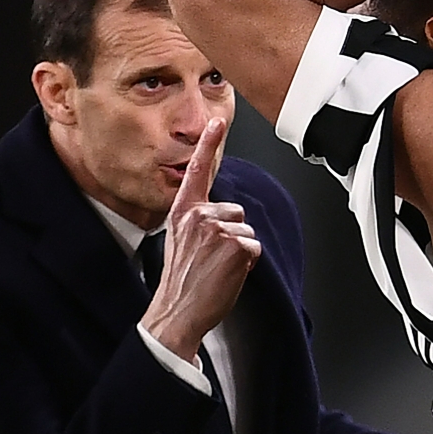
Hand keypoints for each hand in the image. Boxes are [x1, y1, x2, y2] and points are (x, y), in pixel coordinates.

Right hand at [140, 117, 261, 360]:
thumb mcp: (182, 242)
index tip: (217, 122)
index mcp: (183, 212)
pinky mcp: (236, 245)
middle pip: (236, 211)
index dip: (208, 145)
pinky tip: (226, 275)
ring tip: (216, 269)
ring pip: (246, 231)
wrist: (178, 311)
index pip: (198, 172)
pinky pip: (254, 248)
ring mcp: (217, 229)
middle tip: (210, 260)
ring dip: (239, 251)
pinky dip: (247, 263)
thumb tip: (225, 216)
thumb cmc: (182, 281)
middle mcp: (199, 216)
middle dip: (232, 234)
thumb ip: (200, 222)